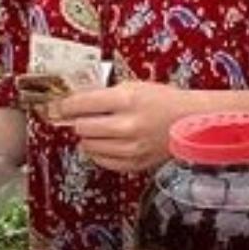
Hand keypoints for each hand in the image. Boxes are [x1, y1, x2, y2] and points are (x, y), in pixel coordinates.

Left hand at [47, 81, 195, 174]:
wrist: (190, 121)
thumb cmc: (162, 101)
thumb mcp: (133, 87)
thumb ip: (103, 95)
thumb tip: (72, 104)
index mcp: (127, 100)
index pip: (81, 104)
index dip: (64, 106)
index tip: (58, 107)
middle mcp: (127, 125)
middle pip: (81, 127)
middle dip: (78, 122)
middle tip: (82, 118)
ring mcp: (131, 147)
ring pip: (88, 146)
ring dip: (88, 138)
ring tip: (98, 130)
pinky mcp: (134, 163)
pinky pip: (102, 161)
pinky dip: (99, 152)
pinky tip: (107, 143)